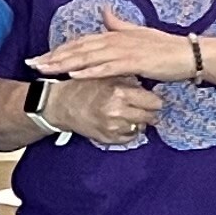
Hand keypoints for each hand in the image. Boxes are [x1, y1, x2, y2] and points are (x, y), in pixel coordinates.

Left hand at [28, 21, 197, 88]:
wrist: (188, 54)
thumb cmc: (163, 47)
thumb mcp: (138, 32)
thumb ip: (118, 23)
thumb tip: (104, 10)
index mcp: (114, 35)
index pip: (80, 42)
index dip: (58, 49)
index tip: (39, 57)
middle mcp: (115, 40)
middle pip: (78, 49)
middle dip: (53, 57)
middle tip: (32, 65)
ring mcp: (124, 51)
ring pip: (88, 57)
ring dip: (66, 64)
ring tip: (46, 70)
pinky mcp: (134, 62)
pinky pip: (108, 67)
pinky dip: (91, 71)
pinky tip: (75, 76)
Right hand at [36, 76, 165, 143]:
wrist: (61, 104)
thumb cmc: (84, 87)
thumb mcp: (108, 76)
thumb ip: (130, 80)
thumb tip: (149, 84)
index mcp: (119, 93)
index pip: (154, 102)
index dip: (152, 99)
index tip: (149, 98)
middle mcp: (117, 111)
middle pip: (150, 116)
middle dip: (147, 111)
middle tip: (140, 107)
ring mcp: (112, 127)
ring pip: (140, 127)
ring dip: (136, 121)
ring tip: (126, 113)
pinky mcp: (107, 138)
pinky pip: (128, 137)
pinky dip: (126, 130)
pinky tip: (118, 122)